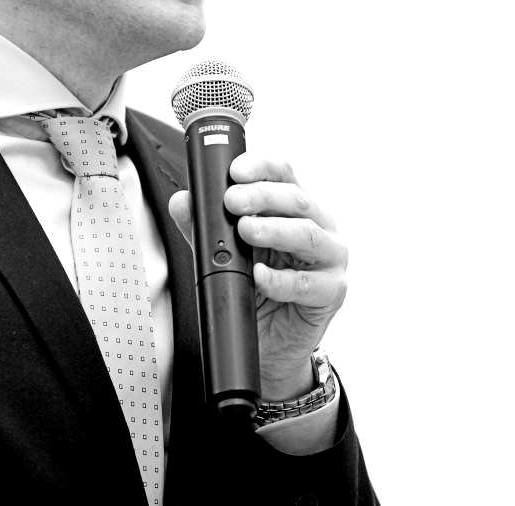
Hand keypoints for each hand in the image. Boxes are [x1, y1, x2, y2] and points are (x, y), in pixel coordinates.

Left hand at [168, 153, 347, 401]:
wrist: (270, 345)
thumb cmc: (256, 291)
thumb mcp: (227, 254)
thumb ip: (206, 229)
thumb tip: (182, 202)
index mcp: (296, 210)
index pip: (284, 176)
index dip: (262, 168)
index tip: (236, 171)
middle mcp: (319, 228)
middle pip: (297, 201)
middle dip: (262, 197)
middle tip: (233, 201)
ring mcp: (330, 260)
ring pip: (308, 236)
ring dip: (274, 230)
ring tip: (246, 230)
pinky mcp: (331, 292)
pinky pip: (307, 284)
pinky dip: (280, 279)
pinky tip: (260, 276)